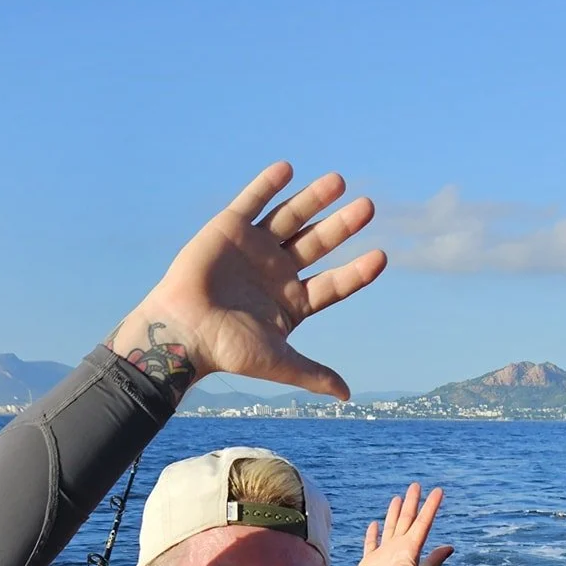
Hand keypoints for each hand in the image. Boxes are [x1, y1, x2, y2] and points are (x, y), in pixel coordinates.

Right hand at [106, 162, 384, 400]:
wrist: (184, 332)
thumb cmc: (229, 351)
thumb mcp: (279, 363)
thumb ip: (313, 374)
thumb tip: (347, 396)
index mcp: (294, 302)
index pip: (334, 284)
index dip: (357, 272)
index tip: (381, 257)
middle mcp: (278, 272)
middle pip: (318, 244)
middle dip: (342, 226)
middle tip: (368, 208)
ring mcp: (255, 249)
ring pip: (291, 218)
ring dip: (313, 199)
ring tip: (339, 181)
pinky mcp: (229, 229)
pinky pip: (252, 201)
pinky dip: (267, 185)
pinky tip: (288, 169)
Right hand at [356, 485, 453, 565]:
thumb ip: (431, 563)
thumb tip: (450, 547)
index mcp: (410, 551)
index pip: (422, 524)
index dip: (430, 507)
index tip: (438, 491)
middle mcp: (398, 550)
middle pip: (406, 521)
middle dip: (412, 503)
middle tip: (416, 485)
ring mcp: (384, 556)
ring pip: (391, 528)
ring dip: (395, 513)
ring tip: (399, 497)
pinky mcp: (370, 563)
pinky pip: (372, 543)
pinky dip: (373, 533)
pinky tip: (375, 524)